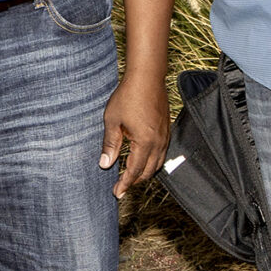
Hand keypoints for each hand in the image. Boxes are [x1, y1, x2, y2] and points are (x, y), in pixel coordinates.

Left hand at [99, 76, 170, 198]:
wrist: (147, 78)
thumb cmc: (128, 96)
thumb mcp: (112, 121)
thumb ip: (110, 144)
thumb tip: (105, 165)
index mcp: (145, 142)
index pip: (134, 170)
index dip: (125, 183)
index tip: (117, 193)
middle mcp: (158, 142)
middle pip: (148, 171)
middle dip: (134, 181)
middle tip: (121, 187)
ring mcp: (165, 136)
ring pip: (157, 163)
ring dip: (144, 173)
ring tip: (130, 177)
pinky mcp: (166, 129)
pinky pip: (161, 153)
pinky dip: (152, 162)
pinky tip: (142, 160)